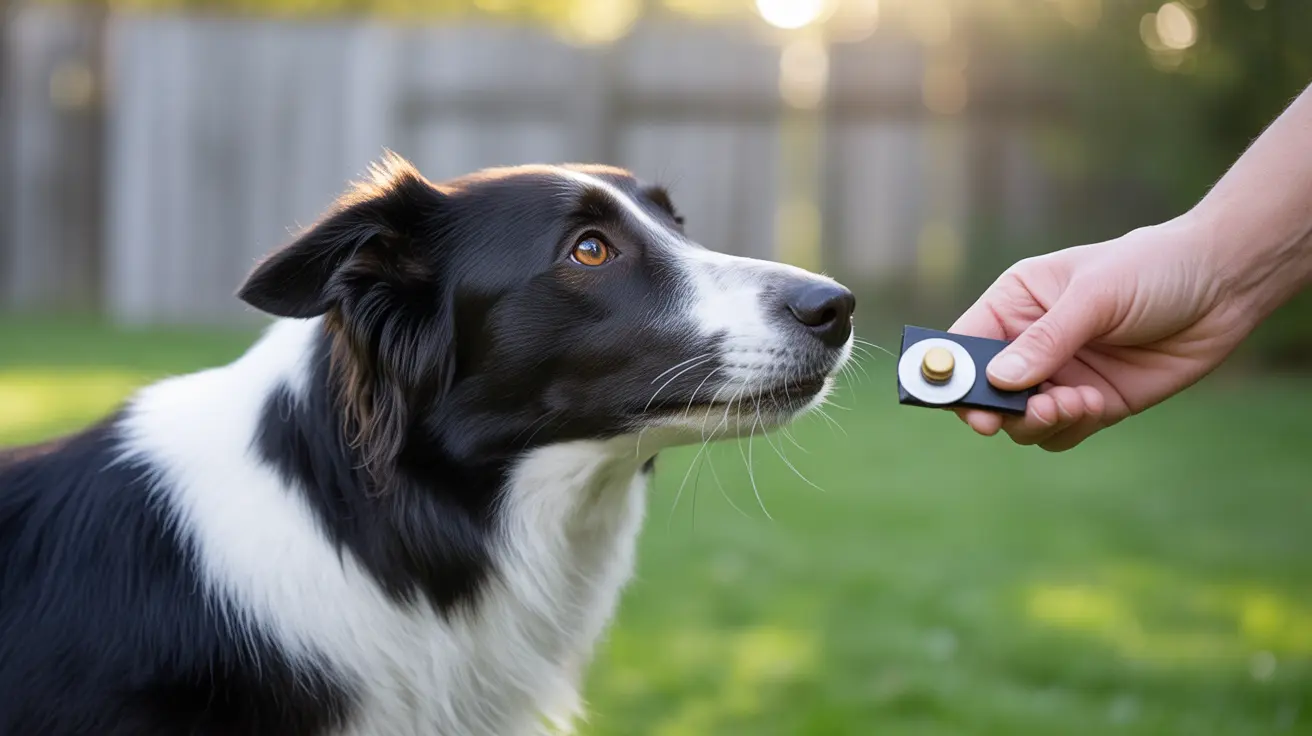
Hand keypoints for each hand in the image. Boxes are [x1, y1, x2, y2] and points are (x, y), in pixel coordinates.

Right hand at [949, 216, 1257, 451]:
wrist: (1223, 286)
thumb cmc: (1152, 269)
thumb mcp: (1095, 295)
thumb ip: (1046, 340)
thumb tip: (1001, 381)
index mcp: (1015, 303)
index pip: (964, 344)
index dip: (951, 374)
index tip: (958, 399)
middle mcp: (1029, 343)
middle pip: (986, 392)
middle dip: (997, 409)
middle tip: (1011, 417)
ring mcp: (1060, 376)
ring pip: (1021, 421)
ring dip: (1038, 421)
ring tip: (1072, 403)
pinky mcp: (1093, 403)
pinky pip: (1060, 432)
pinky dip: (1068, 428)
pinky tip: (1095, 404)